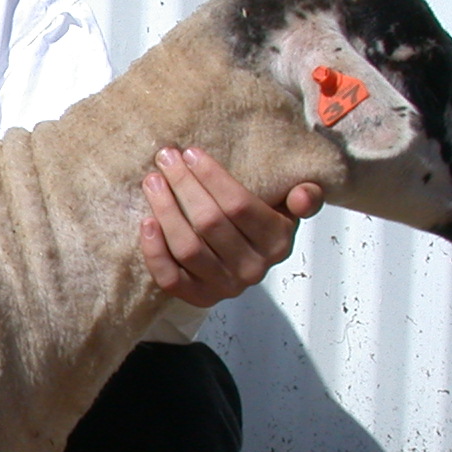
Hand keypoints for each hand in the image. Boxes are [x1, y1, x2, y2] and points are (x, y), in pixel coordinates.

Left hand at [138, 146, 323, 306]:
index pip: (239, 206)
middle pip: (209, 223)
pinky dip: (155, 251)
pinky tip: (147, 221)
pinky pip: (170, 278)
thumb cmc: (259, 223)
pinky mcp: (198, 298)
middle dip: (183, 185)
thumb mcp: (288, 207)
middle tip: (165, 159)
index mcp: (277, 242)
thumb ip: (304, 197)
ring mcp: (224, 286)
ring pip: (187, 248)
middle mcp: (252, 269)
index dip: (211, 177)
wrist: (243, 260)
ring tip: (152, 182)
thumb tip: (305, 195)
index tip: (190, 153)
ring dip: (165, 211)